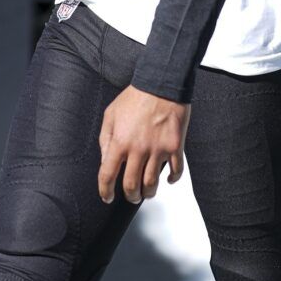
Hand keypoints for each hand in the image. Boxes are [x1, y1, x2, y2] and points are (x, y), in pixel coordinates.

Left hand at [97, 85, 188, 204]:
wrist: (162, 83)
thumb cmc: (135, 96)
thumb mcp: (111, 114)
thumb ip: (105, 139)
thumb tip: (105, 161)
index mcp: (120, 141)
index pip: (107, 175)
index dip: (105, 191)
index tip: (107, 197)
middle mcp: (138, 149)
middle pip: (132, 185)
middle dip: (130, 196)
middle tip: (131, 197)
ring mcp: (158, 149)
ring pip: (152, 183)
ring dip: (149, 192)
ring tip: (147, 192)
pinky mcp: (176, 146)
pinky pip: (176, 171)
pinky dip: (171, 179)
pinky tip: (167, 180)